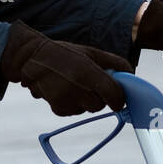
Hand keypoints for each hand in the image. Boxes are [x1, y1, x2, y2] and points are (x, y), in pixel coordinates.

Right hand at [0, 22, 132, 115]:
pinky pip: (75, 111)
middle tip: (92, 84)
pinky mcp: (58, 109)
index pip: (114, 96)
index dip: (119, 98)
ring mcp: (67, 101)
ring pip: (87, 109)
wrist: (31, 59)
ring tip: (75, 83)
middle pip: (100, 105)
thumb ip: (115, 63)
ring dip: (86, 100)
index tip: (118, 97)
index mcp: (88, 72)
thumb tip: (131, 75)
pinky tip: (66, 90)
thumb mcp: (91, 52)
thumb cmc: (65, 54)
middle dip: (100, 97)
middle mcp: (78, 89)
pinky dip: (74, 103)